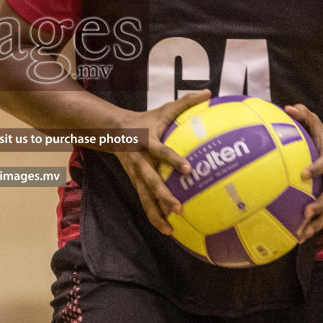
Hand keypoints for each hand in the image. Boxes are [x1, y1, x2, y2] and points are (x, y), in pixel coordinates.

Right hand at [114, 90, 210, 234]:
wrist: (113, 131)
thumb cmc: (145, 120)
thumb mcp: (163, 109)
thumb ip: (186, 102)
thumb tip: (209, 92)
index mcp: (148, 143)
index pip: (161, 152)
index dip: (173, 160)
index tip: (188, 169)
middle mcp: (140, 162)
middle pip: (150, 181)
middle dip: (163, 196)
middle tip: (179, 209)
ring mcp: (136, 175)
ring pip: (145, 198)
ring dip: (157, 214)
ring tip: (170, 230)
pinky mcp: (135, 184)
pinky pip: (145, 202)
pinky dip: (154, 216)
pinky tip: (167, 230)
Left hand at [283, 104, 322, 242]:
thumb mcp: (316, 123)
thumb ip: (304, 115)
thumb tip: (289, 107)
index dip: (316, 169)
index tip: (303, 174)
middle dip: (319, 205)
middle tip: (306, 213)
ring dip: (315, 224)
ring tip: (301, 235)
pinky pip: (322, 216)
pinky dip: (312, 227)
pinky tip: (297, 238)